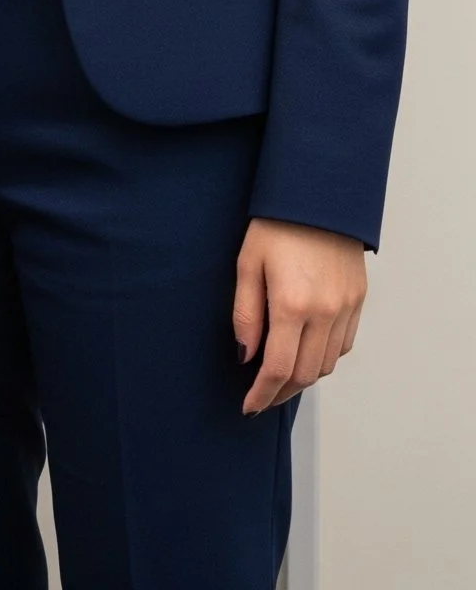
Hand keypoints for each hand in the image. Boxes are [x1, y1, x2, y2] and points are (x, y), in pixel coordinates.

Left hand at [233, 218, 367, 414]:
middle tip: (260, 398)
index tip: (248, 405)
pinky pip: (343, 345)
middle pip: (306, 374)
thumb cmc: (275, 225)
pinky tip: (305, 354)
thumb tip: (245, 355)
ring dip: (304, 378)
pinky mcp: (358, 302)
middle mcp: (325, 313)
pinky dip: (324, 358)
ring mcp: (346, 309)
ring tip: (279, 380)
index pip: (279, 368)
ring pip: (327, 364)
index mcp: (292, 305)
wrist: (317, 197)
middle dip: (281, 392)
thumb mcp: (247, 263)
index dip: (262, 393)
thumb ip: (245, 313)